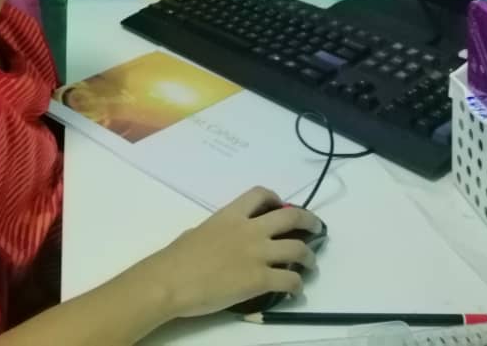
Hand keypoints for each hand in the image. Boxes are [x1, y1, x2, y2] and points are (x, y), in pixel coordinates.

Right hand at [132, 186, 322, 318]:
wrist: (171, 281)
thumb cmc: (176, 258)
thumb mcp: (198, 232)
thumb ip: (217, 230)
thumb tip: (222, 238)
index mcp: (230, 215)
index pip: (260, 194)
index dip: (276, 198)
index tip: (281, 205)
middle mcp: (250, 230)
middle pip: (290, 218)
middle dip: (309, 221)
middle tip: (316, 228)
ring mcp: (257, 255)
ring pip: (298, 249)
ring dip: (309, 257)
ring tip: (311, 263)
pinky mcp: (260, 280)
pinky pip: (289, 280)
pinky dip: (297, 286)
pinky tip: (296, 291)